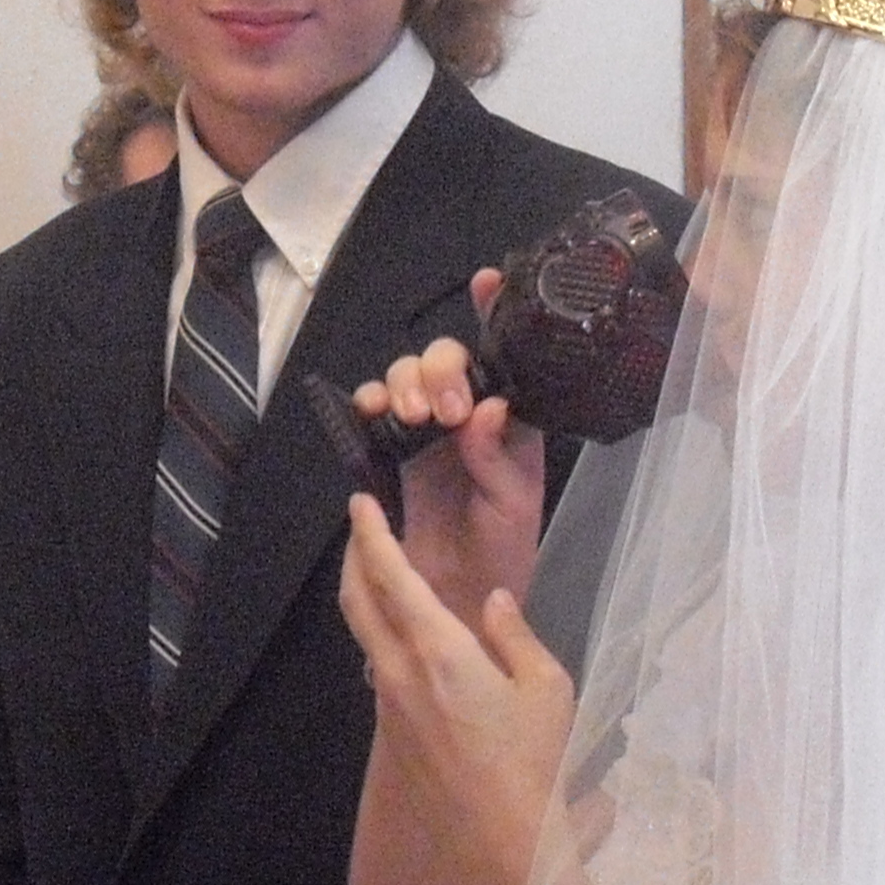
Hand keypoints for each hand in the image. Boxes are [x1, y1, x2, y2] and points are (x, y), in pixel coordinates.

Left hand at [339, 493, 575, 884]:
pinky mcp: (391, 732)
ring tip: (379, 573)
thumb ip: (516, 635)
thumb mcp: (546, 686)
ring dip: (363, 596)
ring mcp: (388, 704)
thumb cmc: (533, 760)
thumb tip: (495, 604)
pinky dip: (380, 635)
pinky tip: (402, 637)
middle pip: (357, 600)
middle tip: (359, 527)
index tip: (360, 503)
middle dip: (353, 556)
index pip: (391, 576)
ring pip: (363, 634)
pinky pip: (377, 667)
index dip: (372, 534)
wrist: (499, 838)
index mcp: (439, 650)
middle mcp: (400, 671)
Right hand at [350, 270, 545, 630]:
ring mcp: (425, 430)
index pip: (503, 354)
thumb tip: (488, 407)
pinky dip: (369, 399)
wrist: (458, 602)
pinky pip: (373, 409)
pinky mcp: (389, 449)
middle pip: (445, 358)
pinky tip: (374, 410)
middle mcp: (466, 413)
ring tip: (414, 416)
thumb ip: (498, 456)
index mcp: (508, 419)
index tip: (485, 281)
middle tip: (445, 412)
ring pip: (408, 375)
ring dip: (407, 382)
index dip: (493, 310)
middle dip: (440, 369)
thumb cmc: (502, 553)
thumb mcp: (514, 505)